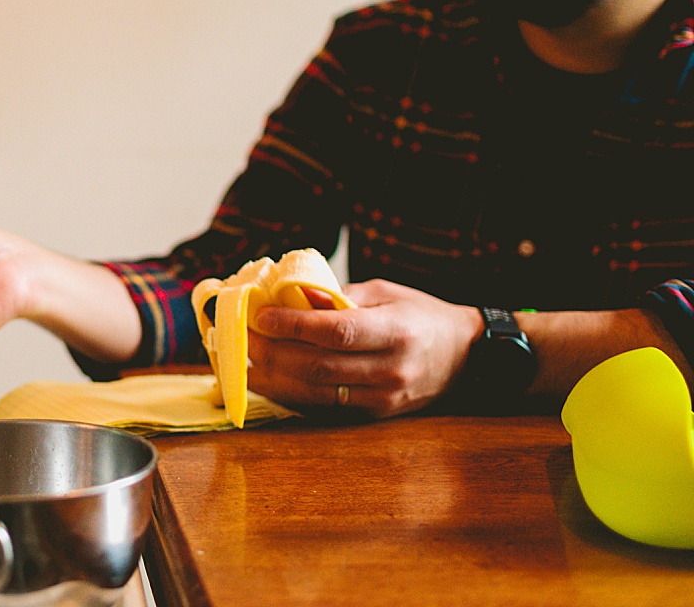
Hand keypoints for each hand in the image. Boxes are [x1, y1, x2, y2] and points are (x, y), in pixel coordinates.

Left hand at [247, 279, 483, 418]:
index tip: (260, 314)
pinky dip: (290, 395)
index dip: (293, 324)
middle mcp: (391, 370)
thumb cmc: (422, 316)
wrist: (466, 357)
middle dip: (271, 352)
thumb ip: (338, 295)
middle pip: (318, 366)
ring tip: (242, 361)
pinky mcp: (375, 415)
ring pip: (316, 393)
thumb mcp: (385, 292)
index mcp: (397, 332)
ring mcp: (384, 398)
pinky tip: (266, 381)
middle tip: (240, 336)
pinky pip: (323, 407)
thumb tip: (289, 294)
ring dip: (272, 379)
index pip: (336, 331)